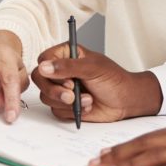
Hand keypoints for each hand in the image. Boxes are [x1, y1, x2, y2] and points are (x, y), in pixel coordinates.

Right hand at [32, 43, 162, 122]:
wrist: (126, 101)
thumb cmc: (114, 79)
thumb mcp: (92, 68)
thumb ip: (68, 66)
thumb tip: (44, 67)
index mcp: (67, 55)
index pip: (44, 59)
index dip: (49, 71)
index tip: (67, 79)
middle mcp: (62, 71)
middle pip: (40, 80)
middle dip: (55, 90)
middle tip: (72, 94)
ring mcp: (62, 89)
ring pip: (46, 97)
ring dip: (67, 101)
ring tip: (87, 99)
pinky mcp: (64, 105)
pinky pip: (56, 110)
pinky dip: (72, 110)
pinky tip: (88, 106)